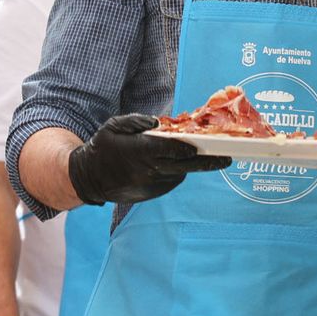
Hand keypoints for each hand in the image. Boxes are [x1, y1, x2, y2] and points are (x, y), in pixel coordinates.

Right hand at [68, 114, 230, 205]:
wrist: (89, 179)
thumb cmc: (102, 147)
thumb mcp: (114, 126)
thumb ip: (137, 122)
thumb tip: (158, 124)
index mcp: (140, 152)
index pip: (172, 150)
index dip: (191, 147)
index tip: (206, 144)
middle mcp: (148, 171)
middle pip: (185, 166)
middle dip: (208, 162)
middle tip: (227, 159)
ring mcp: (151, 185)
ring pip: (180, 174)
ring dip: (191, 165)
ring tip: (204, 155)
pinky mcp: (151, 194)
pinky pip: (171, 181)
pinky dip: (177, 172)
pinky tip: (177, 163)